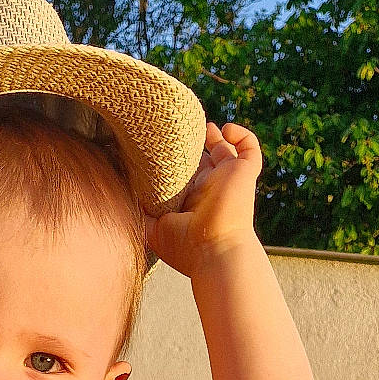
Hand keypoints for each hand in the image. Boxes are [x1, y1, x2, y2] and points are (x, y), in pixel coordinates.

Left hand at [146, 122, 261, 277]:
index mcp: (192, 201)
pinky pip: (251, 149)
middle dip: (197, 148)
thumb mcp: (153, 230)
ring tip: (205, 127)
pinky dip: (243, 136)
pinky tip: (226, 129)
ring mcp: (228, 180)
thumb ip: (141, 211)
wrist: (214, 252)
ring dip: (218, 137)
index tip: (163, 149)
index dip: (178, 163)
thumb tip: (127, 194)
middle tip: (182, 134)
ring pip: (227, 152)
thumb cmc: (185, 247)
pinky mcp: (244, 173)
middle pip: (206, 162)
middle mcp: (211, 189)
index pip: (186, 177)